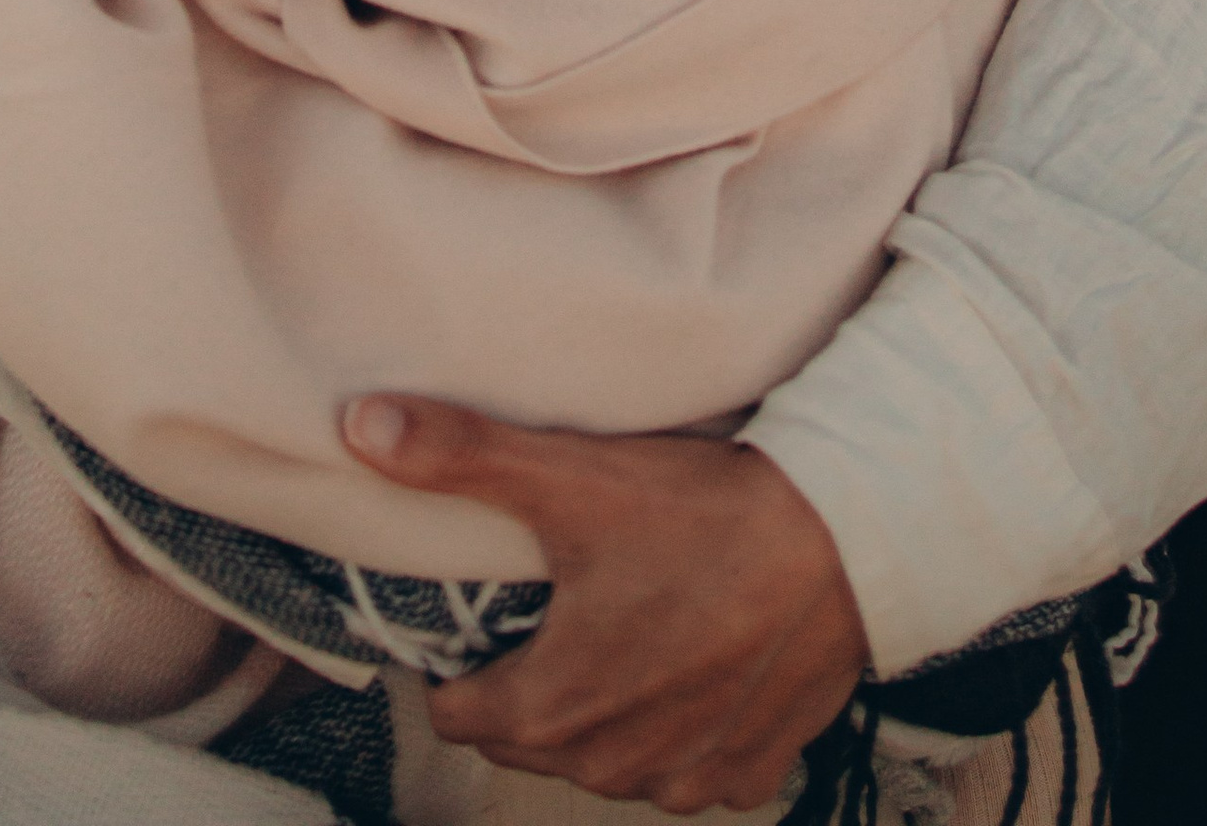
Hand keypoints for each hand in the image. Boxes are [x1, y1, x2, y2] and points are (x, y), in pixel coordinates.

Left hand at [343, 396, 866, 809]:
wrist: (846, 542)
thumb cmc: (706, 513)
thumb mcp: (573, 476)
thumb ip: (459, 455)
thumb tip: (360, 427)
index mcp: (549, 709)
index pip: (457, 713)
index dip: (464, 662)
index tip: (492, 614)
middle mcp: (610, 766)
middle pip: (532, 739)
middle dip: (535, 685)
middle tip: (567, 606)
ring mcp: (686, 778)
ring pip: (610, 758)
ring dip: (611, 712)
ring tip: (635, 626)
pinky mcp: (750, 773)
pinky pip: (692, 766)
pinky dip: (688, 728)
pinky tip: (703, 663)